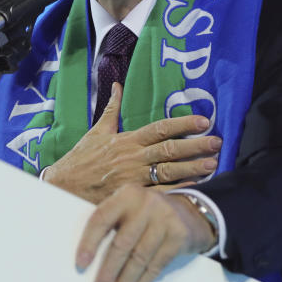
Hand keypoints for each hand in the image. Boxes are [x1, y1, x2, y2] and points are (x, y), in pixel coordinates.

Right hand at [43, 82, 220, 203]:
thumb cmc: (81, 159)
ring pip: (168, 172)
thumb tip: (118, 85)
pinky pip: (159, 194)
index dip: (183, 124)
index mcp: (126, 140)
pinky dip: (177, 191)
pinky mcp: (132, 197)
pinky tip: (195, 188)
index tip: (203, 121)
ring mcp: (133, 179)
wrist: (63, 186)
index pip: (160, 128)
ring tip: (213, 163)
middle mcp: (133, 158)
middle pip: (169, 149)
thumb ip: (111, 108)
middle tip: (217, 141)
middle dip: (195, 145)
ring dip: (192, 168)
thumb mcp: (96, 131)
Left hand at [76, 185, 215, 281]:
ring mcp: (165, 219)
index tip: (80, 264)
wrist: (189, 213)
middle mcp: (146, 204)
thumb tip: (90, 261)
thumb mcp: (129, 209)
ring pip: (139, 259)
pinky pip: (156, 266)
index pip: (102, 218)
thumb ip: (113, 224)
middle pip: (122, 243)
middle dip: (108, 272)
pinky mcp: (179, 236)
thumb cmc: (146, 215)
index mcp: (126, 195)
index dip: (89, 242)